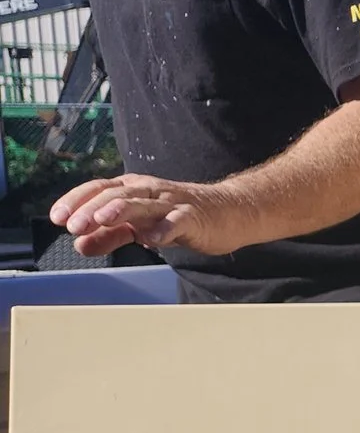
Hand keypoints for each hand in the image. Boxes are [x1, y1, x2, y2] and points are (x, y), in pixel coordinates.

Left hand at [49, 174, 251, 257]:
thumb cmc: (180, 217)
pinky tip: (154, 238)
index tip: (57, 217)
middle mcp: (150, 191)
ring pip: (143, 203)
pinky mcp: (194, 217)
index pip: (99, 189)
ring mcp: (172, 203)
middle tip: (73, 225)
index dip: (76, 200)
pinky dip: (165, 228)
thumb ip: (110, 235)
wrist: (228, 213)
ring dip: (121, 211)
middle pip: (116, 195)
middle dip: (92, 209)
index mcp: (133, 190)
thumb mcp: (140, 226)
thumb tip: (79, 244)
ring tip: (103, 221)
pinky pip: (178, 221)